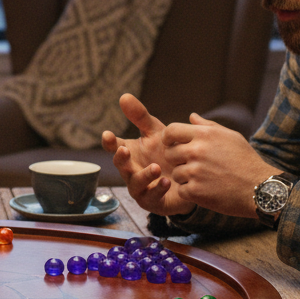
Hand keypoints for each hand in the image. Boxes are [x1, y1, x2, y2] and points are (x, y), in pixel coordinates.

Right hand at [101, 93, 194, 215]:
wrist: (191, 177)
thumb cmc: (169, 153)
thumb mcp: (156, 132)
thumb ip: (140, 117)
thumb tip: (123, 96)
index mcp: (130, 153)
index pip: (114, 146)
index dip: (110, 142)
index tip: (107, 135)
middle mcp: (131, 171)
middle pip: (121, 166)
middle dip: (121, 159)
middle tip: (124, 150)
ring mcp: (141, 188)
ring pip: (136, 184)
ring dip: (144, 175)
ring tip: (155, 167)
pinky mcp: (154, 202)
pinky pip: (153, 197)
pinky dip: (158, 189)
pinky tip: (167, 181)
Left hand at [164, 113, 279, 217]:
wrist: (259, 188)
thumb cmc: (245, 160)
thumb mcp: (230, 137)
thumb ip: (207, 126)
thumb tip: (191, 116)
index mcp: (205, 135)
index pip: (171, 130)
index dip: (168, 138)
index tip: (172, 145)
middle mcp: (198, 151)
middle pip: (169, 154)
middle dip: (177, 160)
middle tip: (193, 166)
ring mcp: (196, 172)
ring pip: (176, 174)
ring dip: (186, 178)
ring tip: (205, 179)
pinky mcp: (196, 191)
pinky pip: (182, 190)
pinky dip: (191, 193)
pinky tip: (207, 190)